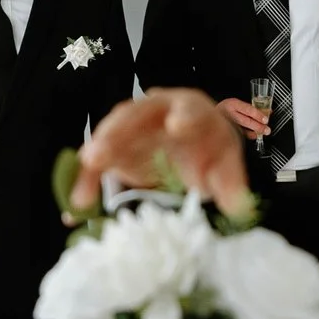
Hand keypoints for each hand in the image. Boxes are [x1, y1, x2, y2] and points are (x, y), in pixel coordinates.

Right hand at [72, 90, 252, 219]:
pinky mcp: (114, 147)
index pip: (188, 109)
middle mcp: (155, 111)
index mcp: (190, 109)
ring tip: (85, 173)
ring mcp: (130, 127)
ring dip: (95, 152)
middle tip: (101, 153)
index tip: (176, 127)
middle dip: (117, 133)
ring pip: (109, 133)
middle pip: (134, 115)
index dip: (184, 116)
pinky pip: (96, 161)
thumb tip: (240, 209)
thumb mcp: (224, 165)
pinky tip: (78, 204)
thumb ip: (231, 185)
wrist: (194, 147)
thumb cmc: (209, 149)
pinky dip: (85, 180)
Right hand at [215, 97, 269, 139]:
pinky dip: (248, 135)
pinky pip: (238, 134)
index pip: (248, 109)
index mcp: (232, 104)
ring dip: (254, 132)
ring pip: (242, 129)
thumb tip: (267, 112)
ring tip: (261, 133)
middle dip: (258, 126)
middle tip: (266, 130)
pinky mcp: (226, 131)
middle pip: (245, 121)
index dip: (258, 115)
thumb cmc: (227, 109)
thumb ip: (251, 108)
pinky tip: (253, 135)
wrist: (210, 113)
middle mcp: (228, 113)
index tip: (266, 119)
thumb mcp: (237, 104)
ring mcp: (226, 123)